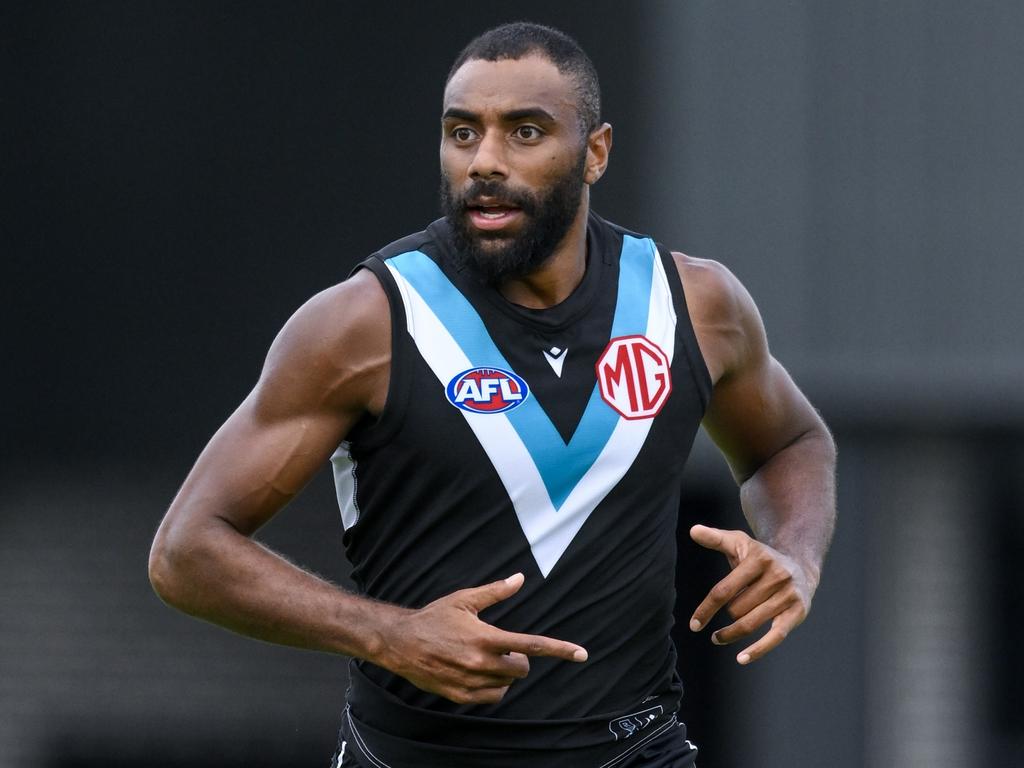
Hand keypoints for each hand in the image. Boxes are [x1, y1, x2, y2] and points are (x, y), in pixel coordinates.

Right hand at [378, 573, 587, 704]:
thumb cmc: (434, 618)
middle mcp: (481, 663)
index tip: (581, 654)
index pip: (531, 645)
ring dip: (504, 672)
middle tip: (502, 647)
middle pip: (521, 668)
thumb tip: (519, 579)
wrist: (400, 643)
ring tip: (484, 657)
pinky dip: (494, 687)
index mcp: (485, 637)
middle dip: (518, 658)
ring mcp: (471, 682)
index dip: (560, 649)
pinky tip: (479, 672)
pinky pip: (493, 697)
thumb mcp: (464, 600)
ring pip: (508, 684)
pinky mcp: (462, 696)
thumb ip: (495, 592)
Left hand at [687, 524, 814, 664]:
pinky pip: (775, 636)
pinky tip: (741, 659)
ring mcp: (788, 594)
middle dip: (727, 614)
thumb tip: (692, 530)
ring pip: (751, 623)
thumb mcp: (738, 543)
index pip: (724, 590)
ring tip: (718, 637)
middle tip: (725, 613)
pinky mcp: (798, 611)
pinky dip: (758, 650)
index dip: (706, 609)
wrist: (800, 565)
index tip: (694, 625)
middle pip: (737, 609)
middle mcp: (776, 575)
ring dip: (732, 633)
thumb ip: (715, 538)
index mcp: (758, 558)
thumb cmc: (759, 557)